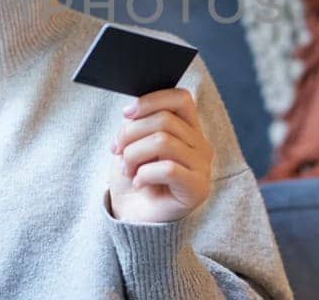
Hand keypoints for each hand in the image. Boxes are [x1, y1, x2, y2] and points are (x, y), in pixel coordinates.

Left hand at [107, 87, 214, 222]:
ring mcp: (203, 167)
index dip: (151, 100)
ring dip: (133, 155)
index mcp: (189, 129)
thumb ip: (139, 124)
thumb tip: (132, 111)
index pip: (181, 98)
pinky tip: (139, 183)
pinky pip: (168, 168)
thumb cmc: (134, 179)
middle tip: (115, 151)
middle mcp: (201, 145)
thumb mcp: (133, 143)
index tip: (126, 113)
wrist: (134, 220)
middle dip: (130, 133)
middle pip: (164, 120)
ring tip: (126, 169)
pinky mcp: (198, 189)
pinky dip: (144, 174)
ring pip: (163, 141)